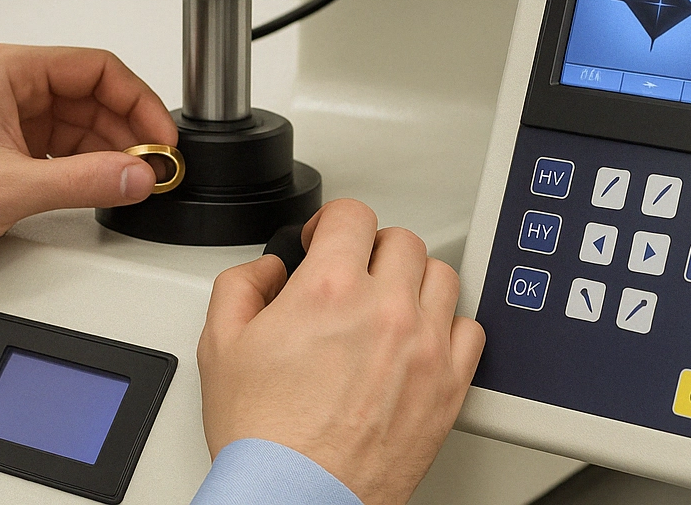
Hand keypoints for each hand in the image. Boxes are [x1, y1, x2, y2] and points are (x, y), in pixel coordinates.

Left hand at [0, 44, 176, 284]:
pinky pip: (67, 149)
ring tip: (137, 180)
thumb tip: (137, 174)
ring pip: (85, 124)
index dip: (138, 100)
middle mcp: (11, 87)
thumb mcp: (9, 189)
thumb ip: (82, 181)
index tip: (161, 136)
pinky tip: (107, 186)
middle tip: (156, 166)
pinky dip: (91, 167)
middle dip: (130, 130)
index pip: (96, 68)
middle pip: (95, 95)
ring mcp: (11, 118)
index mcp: (7, 71)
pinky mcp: (11, 149)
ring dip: (113, 151)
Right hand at [196, 200, 485, 504]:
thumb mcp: (220, 344)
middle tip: (353, 275)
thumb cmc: (264, 436)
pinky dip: (448, 327)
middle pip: (401, 240)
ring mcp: (424, 347)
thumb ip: (241, 285)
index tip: (325, 241)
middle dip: (371, 250)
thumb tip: (267, 270)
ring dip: (413, 281)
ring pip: (442, 276)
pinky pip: (470, 330)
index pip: (353, 214)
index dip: (332, 223)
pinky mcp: (448, 386)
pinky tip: (419, 339)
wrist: (299, 496)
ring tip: (388, 303)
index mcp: (329, 290)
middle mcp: (385, 310)